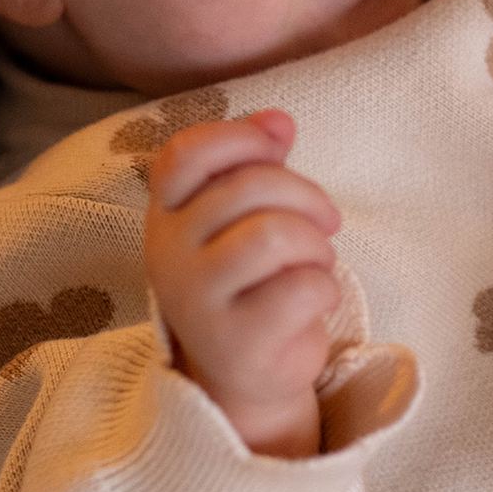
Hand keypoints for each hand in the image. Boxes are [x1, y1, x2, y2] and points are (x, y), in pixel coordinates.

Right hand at [144, 111, 341, 459]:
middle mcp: (168, 253)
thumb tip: (279, 119)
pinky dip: (325, 288)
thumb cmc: (252, 281)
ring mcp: (196, 300)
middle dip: (307, 198)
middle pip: (249, 187)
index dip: (239, 137)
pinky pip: (301, 288)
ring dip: (317, 245)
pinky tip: (315, 301)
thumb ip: (257, 164)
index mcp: (167, 213)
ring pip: (275, 235)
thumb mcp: (245, 217)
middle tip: (324, 223)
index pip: (185, 154)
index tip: (279, 144)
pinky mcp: (233, 342)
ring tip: (317, 263)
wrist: (248, 372)